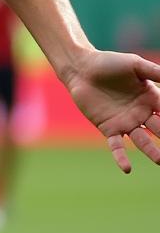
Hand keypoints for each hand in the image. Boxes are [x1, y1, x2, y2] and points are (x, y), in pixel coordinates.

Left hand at [65, 51, 159, 172]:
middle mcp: (142, 114)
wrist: (81, 69)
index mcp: (152, 99)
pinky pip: (116, 145)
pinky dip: (121, 157)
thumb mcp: (135, 65)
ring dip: (151, 151)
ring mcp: (126, 122)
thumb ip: (155, 72)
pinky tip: (126, 169)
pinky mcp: (109, 128)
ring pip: (142, 140)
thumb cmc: (108, 63)